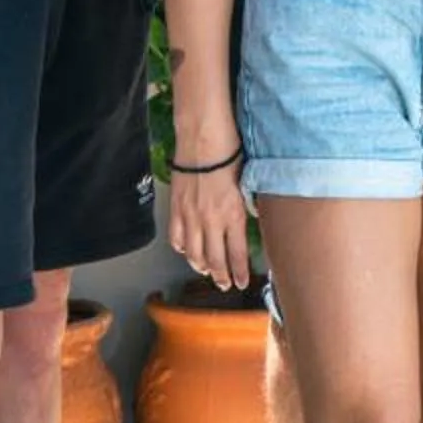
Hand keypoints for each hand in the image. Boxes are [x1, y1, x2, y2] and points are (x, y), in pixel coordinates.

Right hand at [168, 156, 251, 292]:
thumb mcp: (247, 182)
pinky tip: (186, 251)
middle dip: (220, 277)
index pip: (236, 254)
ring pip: (193, 254)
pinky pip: (176, 237)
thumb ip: (245, 207)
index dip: (238, 273)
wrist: (202, 138)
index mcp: (233, 215)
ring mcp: (191, 217)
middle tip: (223, 285)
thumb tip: (246, 221)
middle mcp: (211, 221)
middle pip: (214, 260)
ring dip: (200, 266)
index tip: (241, 284)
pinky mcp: (176, 209)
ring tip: (206, 271)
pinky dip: (181, 248)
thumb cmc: (230, 153)